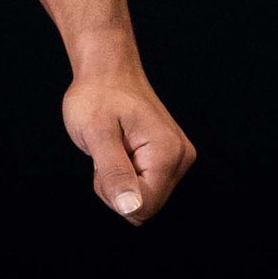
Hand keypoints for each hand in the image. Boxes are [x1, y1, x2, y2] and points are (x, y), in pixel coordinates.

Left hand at [61, 52, 195, 224]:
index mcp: (168, 154)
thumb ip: (115, 173)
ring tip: (112, 147)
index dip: (115, 193)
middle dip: (117, 188)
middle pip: (145, 206)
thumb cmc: (98, 95)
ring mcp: (177, 158)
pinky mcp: (168, 158)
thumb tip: (131, 208)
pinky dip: (124, 174)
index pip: (144, 207)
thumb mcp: (97, 134)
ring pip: (143, 198)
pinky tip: (120, 149)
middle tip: (106, 152)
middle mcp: (180, 158)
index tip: (105, 160)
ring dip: (119, 181)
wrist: (106, 70)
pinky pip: (144, 186)